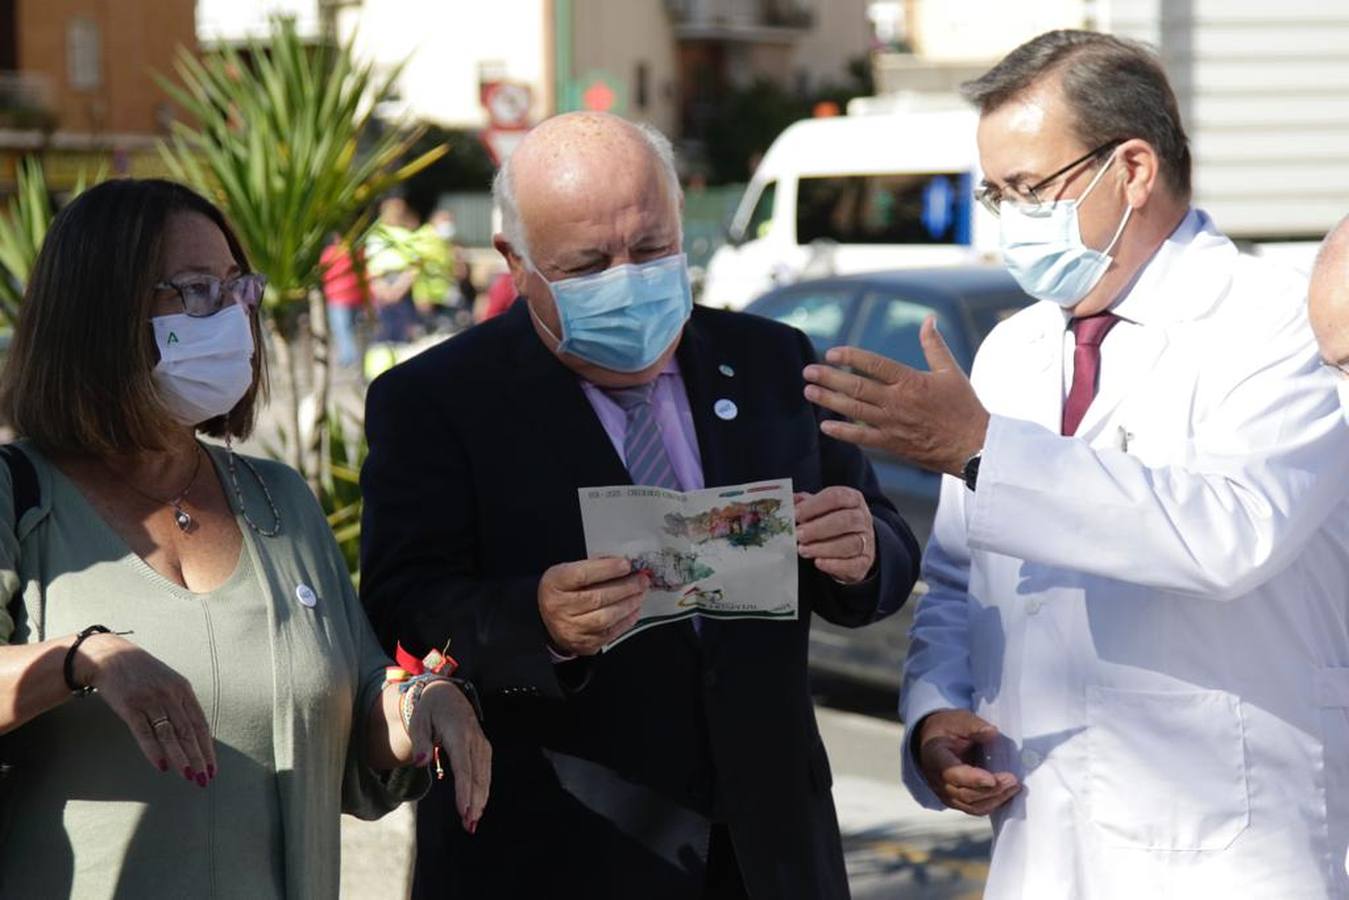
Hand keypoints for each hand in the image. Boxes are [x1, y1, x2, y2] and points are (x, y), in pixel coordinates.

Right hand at [76, 633, 216, 784]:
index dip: (207, 748)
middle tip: (204, 779)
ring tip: (188, 776)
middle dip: (198, 758)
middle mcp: (170, 695)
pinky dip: (154, 750)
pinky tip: (162, 765)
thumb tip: (192, 735)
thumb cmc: (141, 673)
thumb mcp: (168, 682)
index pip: (200, 724)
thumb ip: (180, 705)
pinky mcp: (130, 706)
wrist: (110, 656)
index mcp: (183, 690)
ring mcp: (150, 700)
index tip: (212, 768)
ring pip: (170, 734)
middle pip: (188, 732)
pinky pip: (144, 732)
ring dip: (181, 758)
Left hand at [408, 681, 491, 832]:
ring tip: (472, 823)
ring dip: (480, 800)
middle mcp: (474, 740)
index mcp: (459, 733)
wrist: (446, 694)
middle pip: (476, 776)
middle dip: (474, 802)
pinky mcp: (483, 749)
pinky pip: (485, 773)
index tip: (464, 810)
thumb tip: (420, 762)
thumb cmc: (428, 710)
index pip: (463, 767)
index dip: (465, 790)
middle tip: (469, 826)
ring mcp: (481, 744)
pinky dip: (483, 791)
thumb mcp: (418, 721)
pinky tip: (478, 807)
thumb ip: (420, 742)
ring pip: (484, 776)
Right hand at [538, 558, 648, 655]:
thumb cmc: (563, 591)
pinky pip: (609, 633)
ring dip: (628, 604)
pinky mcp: (584, 644)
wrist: (547, 620)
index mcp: (555, 584)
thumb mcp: (569, 571)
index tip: (626, 565)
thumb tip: (623, 564)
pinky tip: (634, 610)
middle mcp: (560, 608)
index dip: (607, 569)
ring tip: (641, 593)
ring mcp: (571, 629)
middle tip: (642, 580)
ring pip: (605, 618)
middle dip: (625, 587)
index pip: (582, 575)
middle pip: (597, 598)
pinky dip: (626, 621)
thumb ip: (594, 565)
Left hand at [795, 487, 874, 583]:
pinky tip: (818, 562)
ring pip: (850, 543)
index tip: (795, 514)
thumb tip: (788, 501)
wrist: (852, 547)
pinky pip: (853, 564)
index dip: (814, 505)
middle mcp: (863, 518)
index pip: (836, 497)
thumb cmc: (832, 522)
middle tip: (798, 534)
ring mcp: (867, 540)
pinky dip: (834, 564)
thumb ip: (806, 504)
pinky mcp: (865, 561)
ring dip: (823, 547)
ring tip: (803, 550)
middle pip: (845, 520)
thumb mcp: (821, 508)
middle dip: (818, 528)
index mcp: (852, 499)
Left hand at [802, 317, 988, 475]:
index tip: (831, 352)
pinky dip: (843, 431)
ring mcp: (892, 424)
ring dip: (829, 400)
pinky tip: (825, 425)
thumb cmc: (964, 408)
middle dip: (829, 377)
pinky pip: (862, 437)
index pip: (874, 364)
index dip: (851, 357)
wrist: (973, 446)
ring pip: (854, 410)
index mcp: (911, 381)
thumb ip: (934, 345)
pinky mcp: (892, 444)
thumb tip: (928, 319)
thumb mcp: (950, 372)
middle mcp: (897, 401)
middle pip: (857, 386)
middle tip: (808, 371)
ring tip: (809, 391)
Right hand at [916, 709, 1018, 815]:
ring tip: (1014, 788)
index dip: (973, 779)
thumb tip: (992, 733)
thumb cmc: (946, 730)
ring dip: (995, 799)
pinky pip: (975, 808)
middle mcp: (937, 781)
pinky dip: (992, 804)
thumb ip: (974, 726)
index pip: (952, 773)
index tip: (992, 779)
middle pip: (965, 794)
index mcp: (935, 757)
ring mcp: (946, 794)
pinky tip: (1006, 795)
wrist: (932, 741)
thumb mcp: (958, 720)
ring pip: (972, 806)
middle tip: (1012, 780)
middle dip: (992, 790)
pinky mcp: (955, 801)